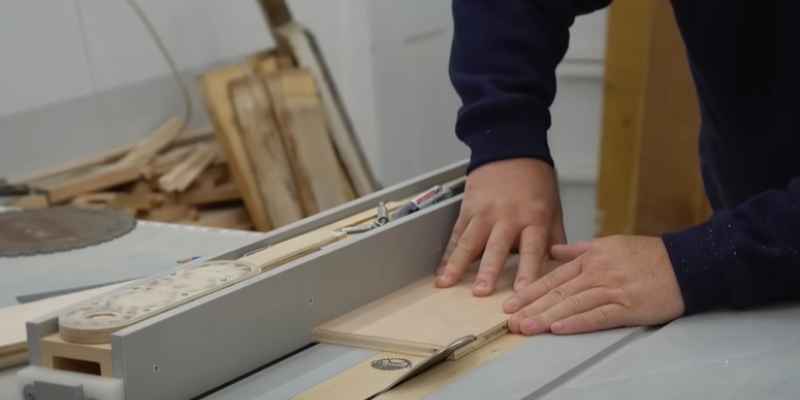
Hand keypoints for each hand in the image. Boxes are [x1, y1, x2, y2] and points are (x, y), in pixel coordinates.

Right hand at [436, 158, 565, 295]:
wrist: (512, 149)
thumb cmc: (536, 180)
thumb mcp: (553, 206)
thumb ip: (555, 237)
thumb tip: (560, 267)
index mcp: (533, 218)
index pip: (531, 250)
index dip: (527, 272)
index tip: (522, 293)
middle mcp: (508, 217)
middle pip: (496, 248)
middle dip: (487, 271)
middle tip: (480, 292)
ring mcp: (485, 212)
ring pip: (469, 241)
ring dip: (457, 264)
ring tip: (446, 283)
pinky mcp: (468, 208)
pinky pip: (457, 233)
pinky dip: (448, 252)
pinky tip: (441, 269)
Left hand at [504, 235, 684, 334]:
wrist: (687, 263)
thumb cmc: (649, 255)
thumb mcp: (611, 243)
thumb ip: (580, 250)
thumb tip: (554, 249)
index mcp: (591, 259)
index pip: (553, 278)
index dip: (530, 291)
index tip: (511, 303)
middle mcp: (597, 273)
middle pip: (557, 293)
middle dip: (531, 308)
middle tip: (510, 321)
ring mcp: (612, 289)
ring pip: (572, 305)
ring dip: (547, 318)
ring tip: (527, 328)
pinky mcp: (629, 306)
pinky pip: (598, 316)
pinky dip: (578, 323)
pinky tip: (559, 329)